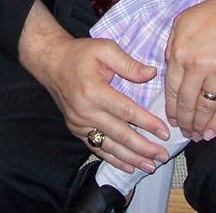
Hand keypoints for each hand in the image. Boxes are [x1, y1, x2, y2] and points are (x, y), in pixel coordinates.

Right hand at [20, 2, 168, 174]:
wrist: (51, 62)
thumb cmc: (79, 54)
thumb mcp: (104, 48)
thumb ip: (128, 63)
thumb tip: (151, 73)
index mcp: (94, 90)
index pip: (126, 111)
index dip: (147, 123)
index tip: (164, 133)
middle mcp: (85, 110)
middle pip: (120, 134)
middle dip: (144, 147)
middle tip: (162, 155)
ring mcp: (78, 123)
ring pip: (109, 146)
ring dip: (131, 158)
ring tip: (150, 166)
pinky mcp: (75, 128)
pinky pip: (96, 147)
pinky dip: (113, 159)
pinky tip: (128, 166)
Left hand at [162, 0, 215, 141]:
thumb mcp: (184, 21)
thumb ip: (173, 45)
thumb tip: (170, 68)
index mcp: (180, 51)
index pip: (171, 87)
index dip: (171, 106)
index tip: (171, 118)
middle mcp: (198, 65)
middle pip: (187, 102)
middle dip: (184, 121)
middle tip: (183, 132)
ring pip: (205, 107)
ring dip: (199, 125)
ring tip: (196, 135)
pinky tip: (211, 133)